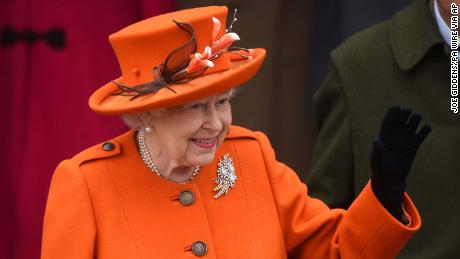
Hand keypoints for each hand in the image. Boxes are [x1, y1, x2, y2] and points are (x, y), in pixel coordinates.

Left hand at [370, 106, 430, 220]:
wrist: (390, 179)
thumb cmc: (380, 169)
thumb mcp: (376, 160)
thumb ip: (377, 150)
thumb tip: (376, 140)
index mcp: (384, 135)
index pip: (389, 121)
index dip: (393, 113)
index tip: (397, 108)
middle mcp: (395, 135)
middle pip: (401, 119)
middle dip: (404, 113)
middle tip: (408, 111)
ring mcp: (405, 140)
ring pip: (411, 125)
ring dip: (415, 119)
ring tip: (417, 117)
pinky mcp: (414, 146)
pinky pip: (420, 135)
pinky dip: (424, 130)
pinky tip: (426, 128)